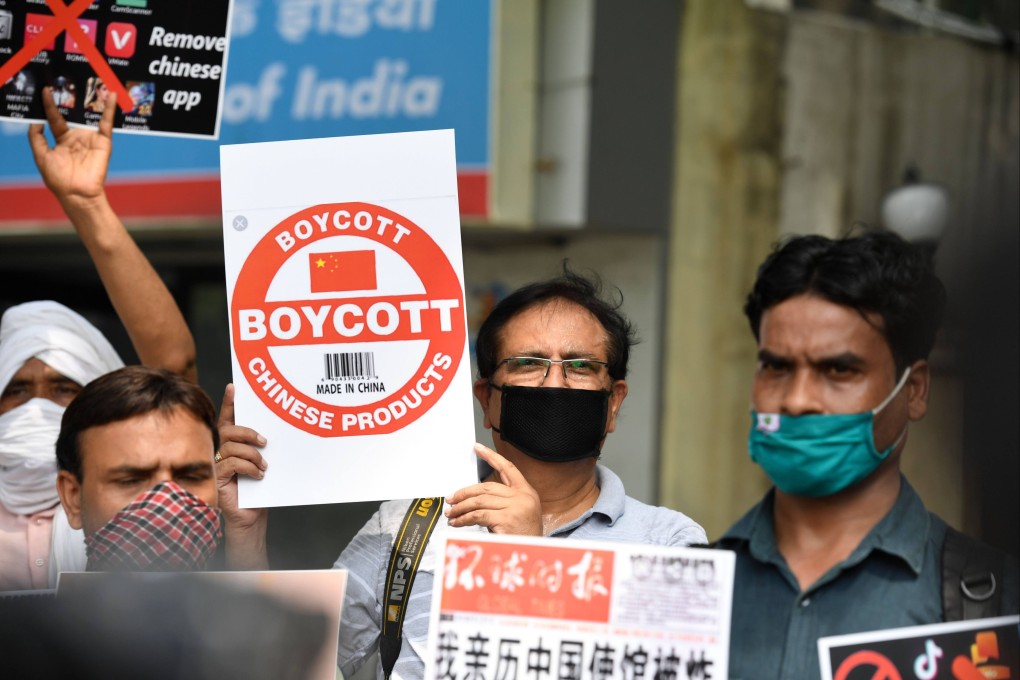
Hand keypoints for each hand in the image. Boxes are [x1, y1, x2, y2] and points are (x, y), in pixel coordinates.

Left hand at [27, 86, 115, 207]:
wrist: (77, 193)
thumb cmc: (58, 179)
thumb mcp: (41, 156)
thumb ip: (37, 138)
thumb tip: (36, 121)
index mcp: (62, 139)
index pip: (55, 117)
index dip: (50, 104)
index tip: (45, 90)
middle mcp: (77, 136)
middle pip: (74, 112)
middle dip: (71, 97)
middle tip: (67, 79)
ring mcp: (91, 138)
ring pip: (90, 115)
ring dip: (92, 99)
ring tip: (91, 80)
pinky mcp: (103, 141)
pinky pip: (106, 123)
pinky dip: (109, 109)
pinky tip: (110, 95)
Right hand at [216, 384, 269, 567]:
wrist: (252, 518)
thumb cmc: (258, 491)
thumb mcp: (262, 463)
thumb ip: (260, 447)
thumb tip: (271, 431)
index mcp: (231, 446)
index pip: (228, 420)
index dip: (229, 403)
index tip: (235, 387)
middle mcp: (220, 453)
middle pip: (228, 430)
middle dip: (248, 431)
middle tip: (265, 441)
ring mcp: (216, 466)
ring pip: (231, 446)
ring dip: (252, 454)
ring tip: (264, 465)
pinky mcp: (217, 479)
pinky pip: (231, 464)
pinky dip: (248, 467)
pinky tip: (259, 475)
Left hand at [445, 443, 542, 535]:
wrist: (534, 554)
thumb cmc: (524, 537)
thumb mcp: (517, 513)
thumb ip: (502, 501)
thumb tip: (473, 497)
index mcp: (527, 492)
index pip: (508, 468)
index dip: (492, 456)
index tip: (478, 448)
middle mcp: (523, 496)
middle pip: (487, 487)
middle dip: (465, 493)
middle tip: (451, 499)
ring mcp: (516, 506)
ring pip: (480, 501)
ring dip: (461, 507)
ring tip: (451, 514)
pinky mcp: (507, 519)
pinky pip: (478, 515)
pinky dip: (464, 519)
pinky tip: (457, 522)